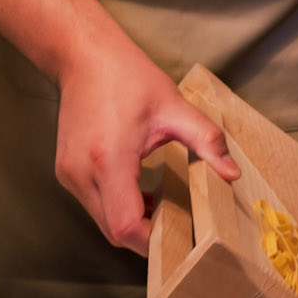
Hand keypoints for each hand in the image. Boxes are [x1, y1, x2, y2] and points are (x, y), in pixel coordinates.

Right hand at [54, 38, 239, 254]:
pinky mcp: (65, 171)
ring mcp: (68, 173)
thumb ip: (206, 141)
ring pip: (101, 220)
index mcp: (107, 158)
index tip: (178, 237)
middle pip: (113, 230)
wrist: (83, 56)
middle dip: (144, 235)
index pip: (125, 224)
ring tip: (158, 206)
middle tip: (175, 224)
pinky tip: (137, 190)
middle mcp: (81, 172)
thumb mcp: (173, 106)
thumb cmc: (127, 77)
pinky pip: (93, 204)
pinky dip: (115, 207)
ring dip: (129, 222)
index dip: (151, 240)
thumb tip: (232, 173)